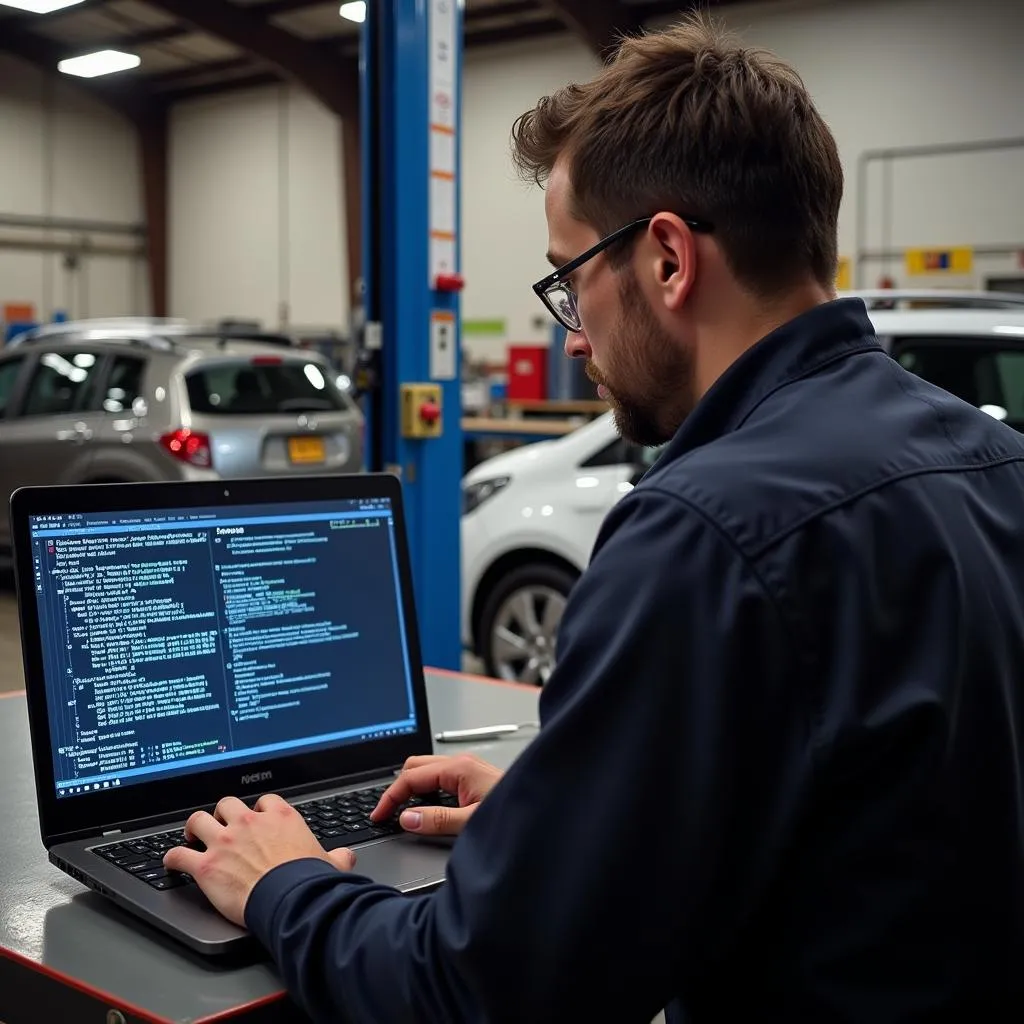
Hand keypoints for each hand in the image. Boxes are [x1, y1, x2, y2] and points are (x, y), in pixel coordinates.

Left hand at [163, 794, 355, 926]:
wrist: (291, 900)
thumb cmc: (310, 882)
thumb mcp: (331, 863)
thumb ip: (336, 857)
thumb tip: (345, 857)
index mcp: (280, 818)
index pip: (265, 801)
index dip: (259, 810)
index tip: (257, 819)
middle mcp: (249, 823)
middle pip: (227, 803)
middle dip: (223, 813)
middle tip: (222, 825)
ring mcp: (225, 842)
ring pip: (198, 820)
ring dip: (194, 828)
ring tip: (192, 835)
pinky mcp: (206, 865)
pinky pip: (178, 855)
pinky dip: (172, 858)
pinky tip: (171, 863)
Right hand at [370, 753, 503, 836]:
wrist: (545, 808)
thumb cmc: (515, 811)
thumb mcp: (472, 822)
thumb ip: (437, 821)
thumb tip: (407, 819)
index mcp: (459, 768)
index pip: (410, 777)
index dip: (390, 797)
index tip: (378, 816)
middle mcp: (462, 764)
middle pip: (415, 767)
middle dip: (396, 788)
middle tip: (385, 813)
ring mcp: (468, 770)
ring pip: (427, 772)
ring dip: (411, 790)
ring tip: (400, 813)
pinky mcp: (473, 779)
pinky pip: (440, 780)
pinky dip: (425, 793)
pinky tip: (425, 810)